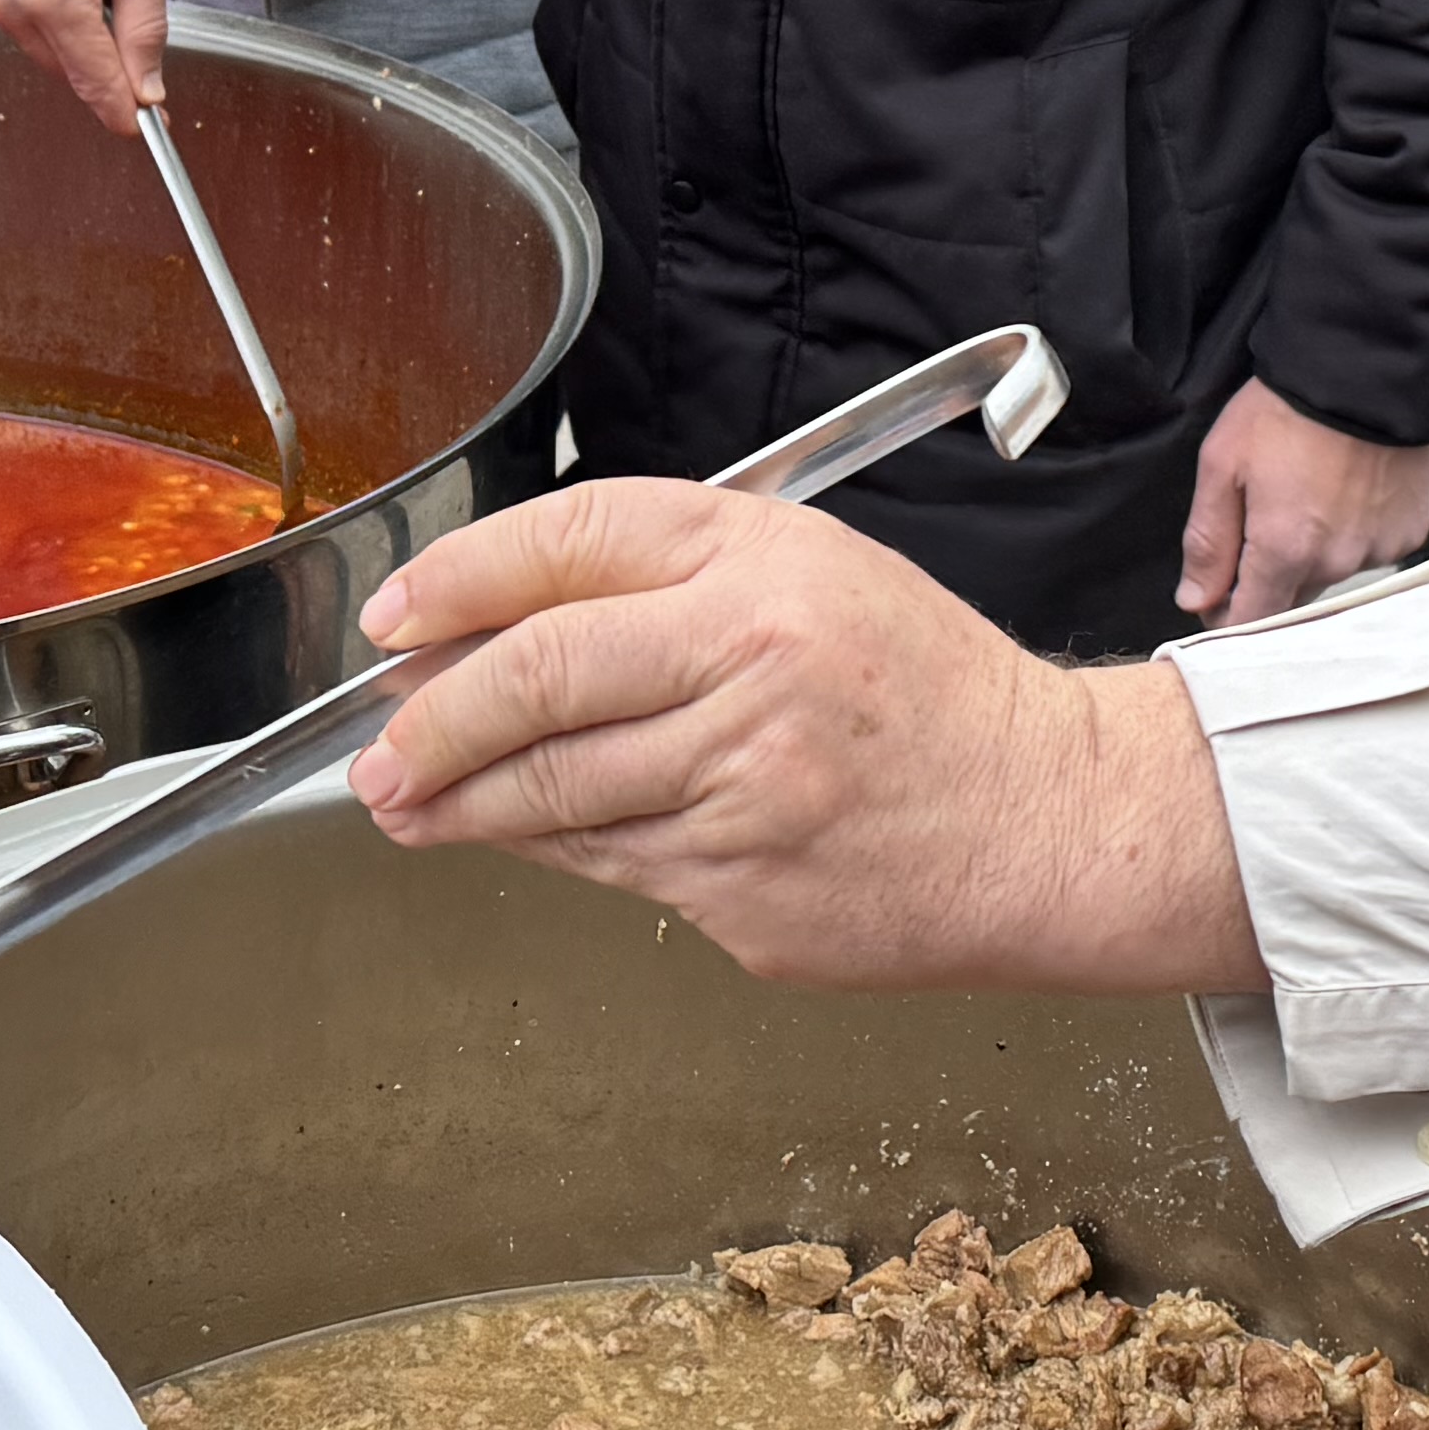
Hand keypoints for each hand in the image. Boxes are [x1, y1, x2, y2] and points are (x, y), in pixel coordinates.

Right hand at [0, 0, 170, 132]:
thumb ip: (144, 26)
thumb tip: (145, 89)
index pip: (95, 79)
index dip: (128, 107)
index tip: (153, 125)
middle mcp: (3, 1)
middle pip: (67, 68)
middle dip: (104, 60)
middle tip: (134, 14)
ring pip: (43, 45)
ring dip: (76, 30)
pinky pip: (19, 17)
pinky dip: (49, 8)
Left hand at [343, 482, 1259, 992]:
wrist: (1049, 821)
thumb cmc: (931, 698)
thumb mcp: (814, 577)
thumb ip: (666, 586)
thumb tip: (493, 631)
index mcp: (762, 562)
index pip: (566, 542)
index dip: (455, 580)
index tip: (394, 621)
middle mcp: (750, 659)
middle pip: (534, 678)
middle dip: (428, 722)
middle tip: (379, 747)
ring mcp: (745, 782)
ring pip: (553, 790)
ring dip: (460, 803)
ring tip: (413, 804)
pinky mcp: (743, 887)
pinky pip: (609, 865)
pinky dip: (553, 852)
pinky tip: (524, 840)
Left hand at [1174, 378, 1428, 626]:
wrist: (1371, 367)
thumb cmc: (1286, 409)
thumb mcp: (1223, 464)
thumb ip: (1208, 540)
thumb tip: (1196, 601)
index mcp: (1285, 551)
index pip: (1250, 622)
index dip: (1225, 614)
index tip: (1215, 591)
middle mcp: (1337, 564)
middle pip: (1291, 599)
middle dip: (1269, 574)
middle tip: (1262, 514)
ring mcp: (1380, 550)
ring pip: (1331, 573)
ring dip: (1314, 551)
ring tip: (1310, 492)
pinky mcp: (1410, 532)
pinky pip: (1369, 549)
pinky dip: (1353, 531)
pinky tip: (1348, 490)